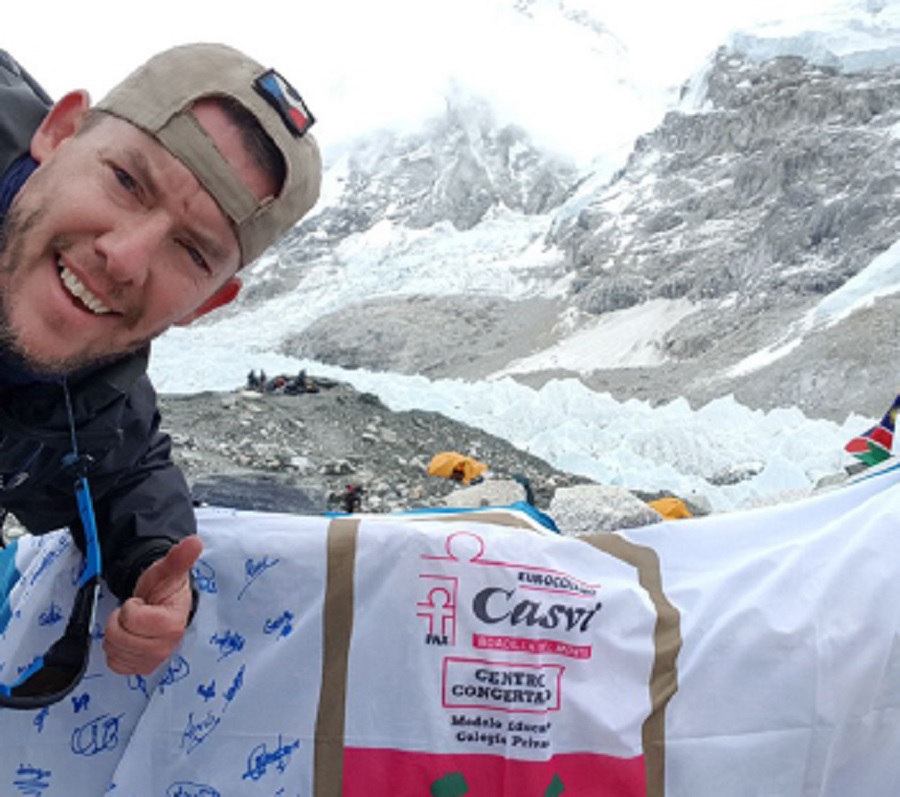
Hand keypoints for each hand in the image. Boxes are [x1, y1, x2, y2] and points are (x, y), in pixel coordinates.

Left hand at [102, 535, 202, 675]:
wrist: (163, 604)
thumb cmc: (164, 588)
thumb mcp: (167, 570)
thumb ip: (179, 557)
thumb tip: (194, 542)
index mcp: (172, 624)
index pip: (134, 619)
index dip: (130, 607)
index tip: (142, 601)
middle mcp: (166, 646)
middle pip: (120, 638)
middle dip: (120, 621)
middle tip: (135, 612)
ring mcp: (154, 660)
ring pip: (114, 651)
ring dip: (116, 634)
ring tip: (132, 624)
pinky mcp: (142, 668)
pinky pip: (115, 664)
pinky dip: (116, 650)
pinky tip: (129, 637)